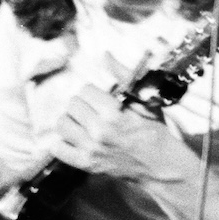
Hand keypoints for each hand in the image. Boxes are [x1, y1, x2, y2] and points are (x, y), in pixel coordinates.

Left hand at [48, 85, 193, 183]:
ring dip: (72, 121)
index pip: (85, 90)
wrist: (161, 164)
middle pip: (72, 105)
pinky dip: (64, 142)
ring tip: (85, 123)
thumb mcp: (144, 101)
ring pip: (62, 124)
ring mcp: (91, 149)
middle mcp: (99, 131)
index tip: (104, 99)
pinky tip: (77, 139)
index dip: (95, 92)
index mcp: (114, 113)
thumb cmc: (155, 130)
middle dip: (83, 104)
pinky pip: (58, 148)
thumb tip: (105, 55)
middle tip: (95, 111)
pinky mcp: (86, 164)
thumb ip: (123, 76)